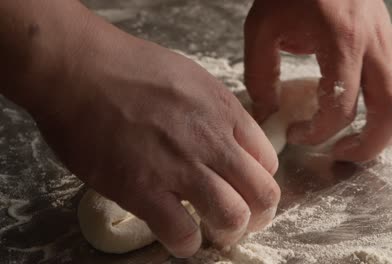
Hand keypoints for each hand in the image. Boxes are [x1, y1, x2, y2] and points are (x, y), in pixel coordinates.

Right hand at [2, 1, 279, 256]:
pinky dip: (186, 243)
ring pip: (232, 217)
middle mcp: (211, 140)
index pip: (267, 160)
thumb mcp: (191, 77)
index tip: (244, 189)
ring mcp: (179, 166)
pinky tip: (179, 236)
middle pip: (262, 194)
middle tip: (241, 221)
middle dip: (258, 216)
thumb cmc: (128, 68)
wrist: (78, 68)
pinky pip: (182, 232)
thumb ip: (216, 111)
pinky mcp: (142, 189)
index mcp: (224, 111)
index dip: (258, 181)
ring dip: (227, 232)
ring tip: (211, 231)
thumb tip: (228, 139)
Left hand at [244, 0, 391, 160]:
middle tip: (337, 153)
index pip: (341, 106)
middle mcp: (373, 45)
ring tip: (364, 143)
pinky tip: (380, 116)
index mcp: (340, 41)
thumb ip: (260, 75)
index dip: (318, 132)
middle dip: (367, 146)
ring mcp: (388, 42)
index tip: (297, 135)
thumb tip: (268, 114)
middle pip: (390, 111)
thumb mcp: (262, 29)